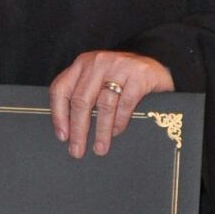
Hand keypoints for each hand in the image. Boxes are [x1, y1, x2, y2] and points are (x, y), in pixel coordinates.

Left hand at [49, 51, 174, 158]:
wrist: (157, 68)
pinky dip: (120, 122)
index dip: (58, 114)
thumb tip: (68, 130)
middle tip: (77, 151)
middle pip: (81, 100)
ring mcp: (119, 66)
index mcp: (82, 63)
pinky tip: (117, 133)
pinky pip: (125, 104)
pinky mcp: (139, 75)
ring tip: (100, 149)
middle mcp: (98, 62)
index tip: (62, 136)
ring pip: (104, 104)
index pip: (61, 89)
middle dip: (78, 130)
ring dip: (101, 131)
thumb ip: (83, 93)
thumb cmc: (122, 79)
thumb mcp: (98, 79)